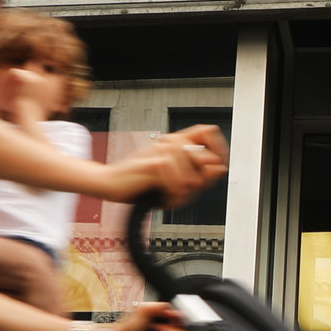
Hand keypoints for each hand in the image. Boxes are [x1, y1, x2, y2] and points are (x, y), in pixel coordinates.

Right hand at [106, 127, 226, 205]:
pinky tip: (166, 199)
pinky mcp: (152, 162)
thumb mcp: (174, 180)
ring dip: (186, 192)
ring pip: (193, 172)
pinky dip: (175, 194)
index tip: (216, 167)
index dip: (218, 147)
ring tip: (172, 198)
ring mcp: (160, 150)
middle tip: (185, 193)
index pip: (208, 131)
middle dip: (201, 181)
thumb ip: (197, 174)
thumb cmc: (140, 183)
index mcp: (175, 141)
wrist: (110, 184)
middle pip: (205, 158)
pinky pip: (178, 181)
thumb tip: (220, 168)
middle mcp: (169, 141)